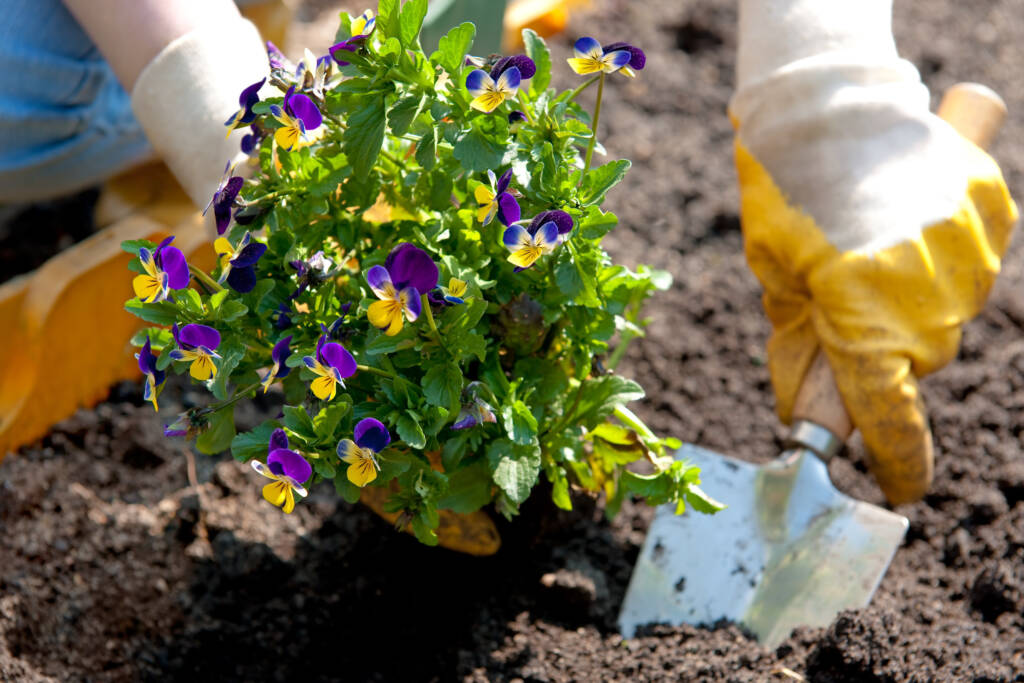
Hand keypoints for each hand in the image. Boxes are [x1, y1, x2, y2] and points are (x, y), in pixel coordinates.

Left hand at [733, 1, 1017, 503]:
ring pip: (945, 314)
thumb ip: (799, 353)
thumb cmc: (785, 195)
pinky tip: (906, 222)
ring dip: (910, 300)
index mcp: (861, 319)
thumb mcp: (775, 282)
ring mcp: (969, 256)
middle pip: (914, 363)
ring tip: (871, 241)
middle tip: (842, 295)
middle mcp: (926, 300)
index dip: (897, 463)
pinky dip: (939, 257)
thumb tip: (804, 416)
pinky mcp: (991, 215)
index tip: (900, 492)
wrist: (828, 102)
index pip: (888, 419)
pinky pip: (970, 263)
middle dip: (879, 347)